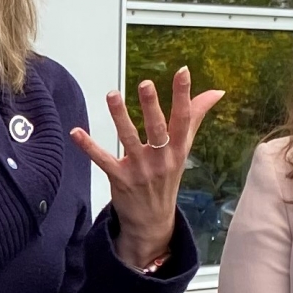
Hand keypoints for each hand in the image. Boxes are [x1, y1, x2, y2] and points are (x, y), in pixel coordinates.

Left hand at [72, 69, 224, 272]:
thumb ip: (196, 117)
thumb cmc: (168, 178)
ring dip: (120, 117)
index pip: (183, 118)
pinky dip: (89, 146)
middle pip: (157, 128)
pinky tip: (76, 132)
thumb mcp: (184, 149)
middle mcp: (161, 158)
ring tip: (112, 95)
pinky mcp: (120, 179)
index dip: (183, 95)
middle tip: (145, 84)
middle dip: (151, 106)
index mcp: (178, 148)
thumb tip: (217, 92)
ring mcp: (140, 170)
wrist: (153, 220)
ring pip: (129, 139)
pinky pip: (103, 160)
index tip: (183, 71)